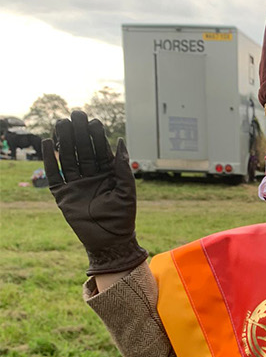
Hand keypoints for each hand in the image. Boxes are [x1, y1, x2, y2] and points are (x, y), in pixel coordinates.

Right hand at [42, 110, 146, 274]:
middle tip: (75, 115)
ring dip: (64, 141)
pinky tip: (47, 144)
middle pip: (82, 150)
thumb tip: (120, 141)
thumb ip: (122, 167)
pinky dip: (50, 160)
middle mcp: (91, 175)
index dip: (96, 136)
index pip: (100, 150)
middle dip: (79, 133)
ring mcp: (76, 183)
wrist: (110, 240)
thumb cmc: (123, 217)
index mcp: (108, 173)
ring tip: (61, 123)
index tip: (94, 121)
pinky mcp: (62, 194)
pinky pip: (54, 174)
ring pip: (68, 158)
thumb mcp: (126, 190)